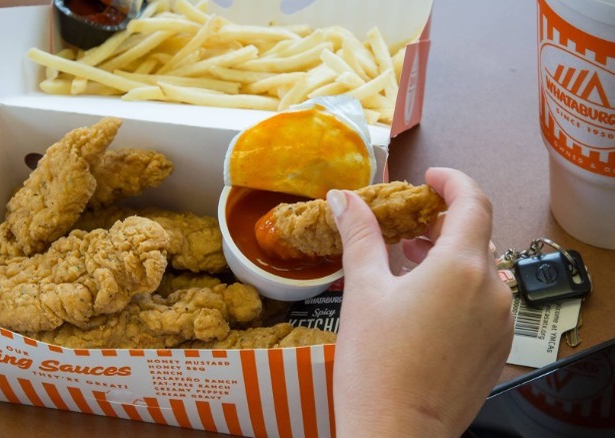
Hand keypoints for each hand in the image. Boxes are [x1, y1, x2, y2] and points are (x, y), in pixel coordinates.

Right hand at [328, 167, 513, 436]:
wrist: (397, 432)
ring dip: (450, 255)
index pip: (474, 201)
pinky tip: (426, 302)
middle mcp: (491, 290)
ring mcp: (500, 321)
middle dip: (443, 222)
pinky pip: (486, 301)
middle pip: (477, 234)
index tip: (430, 180)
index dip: (452, 182)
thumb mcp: (363, 290)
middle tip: (407, 225)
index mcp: (461, 267)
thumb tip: (343, 199)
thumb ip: (359, 235)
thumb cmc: (377, 366)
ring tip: (410, 263)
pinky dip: (460, 287)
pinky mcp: (497, 348)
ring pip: (482, 269)